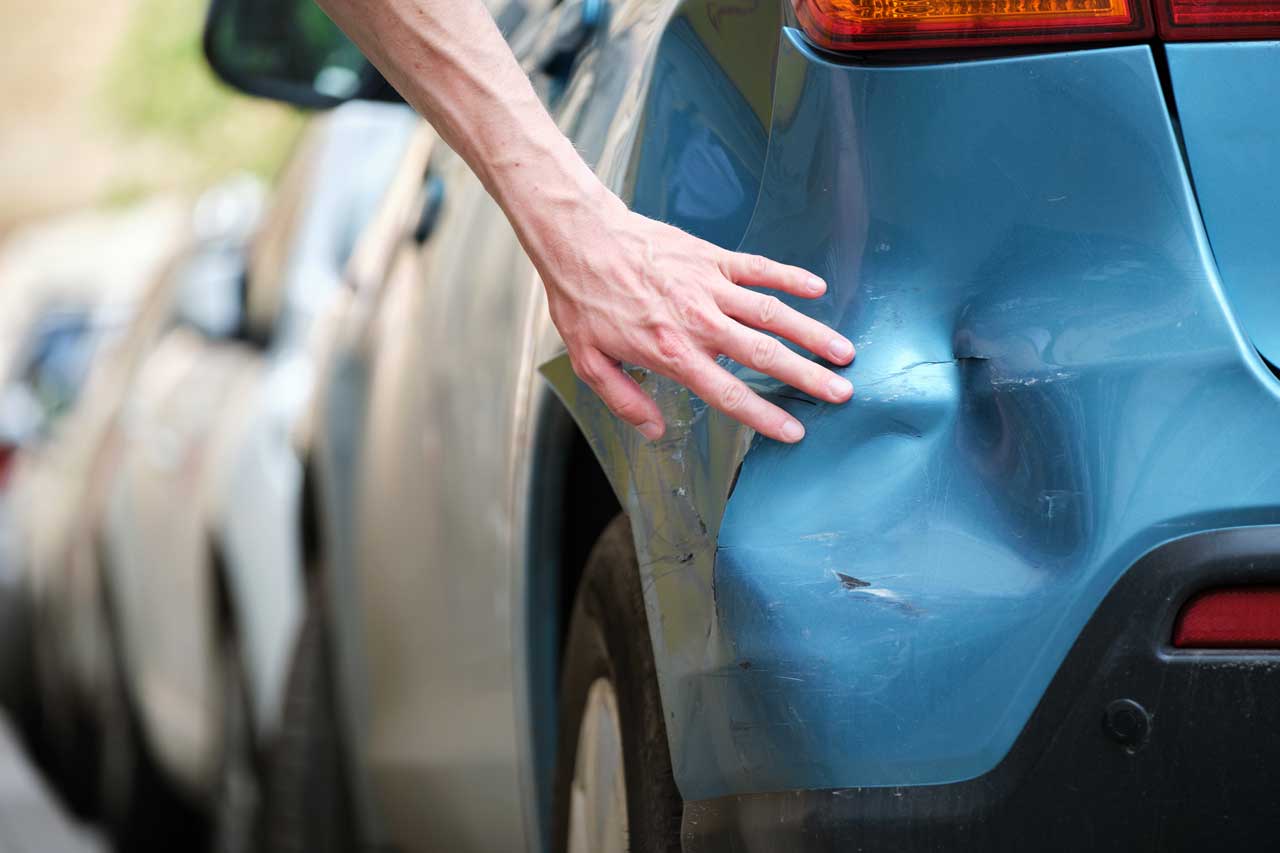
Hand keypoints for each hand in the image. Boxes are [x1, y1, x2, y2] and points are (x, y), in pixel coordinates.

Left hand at [538, 195, 854, 442]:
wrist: (582, 237)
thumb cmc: (583, 299)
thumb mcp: (589, 361)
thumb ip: (624, 400)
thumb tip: (654, 432)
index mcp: (672, 353)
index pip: (729, 393)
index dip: (765, 416)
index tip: (795, 432)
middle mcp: (699, 322)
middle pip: (765, 355)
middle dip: (807, 377)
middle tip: (842, 393)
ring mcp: (710, 287)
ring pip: (772, 313)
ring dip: (812, 333)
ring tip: (844, 352)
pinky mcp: (712, 258)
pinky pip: (759, 268)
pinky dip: (791, 277)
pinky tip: (817, 290)